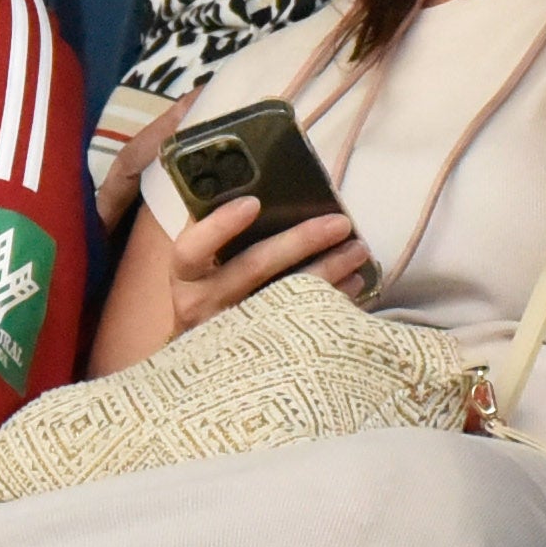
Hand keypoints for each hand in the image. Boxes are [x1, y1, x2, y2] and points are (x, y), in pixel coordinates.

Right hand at [165, 193, 372, 335]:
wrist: (205, 361)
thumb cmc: (209, 294)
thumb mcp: (201, 268)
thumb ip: (218, 234)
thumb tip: (259, 185)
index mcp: (186, 275)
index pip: (191, 249)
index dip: (221, 225)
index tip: (253, 203)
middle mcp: (203, 305)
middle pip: (252, 268)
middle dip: (300, 241)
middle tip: (339, 222)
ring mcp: (234, 333)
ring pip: (286, 298)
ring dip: (328, 270)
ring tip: (358, 249)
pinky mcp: (262, 355)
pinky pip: (303, 325)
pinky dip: (332, 302)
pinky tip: (353, 284)